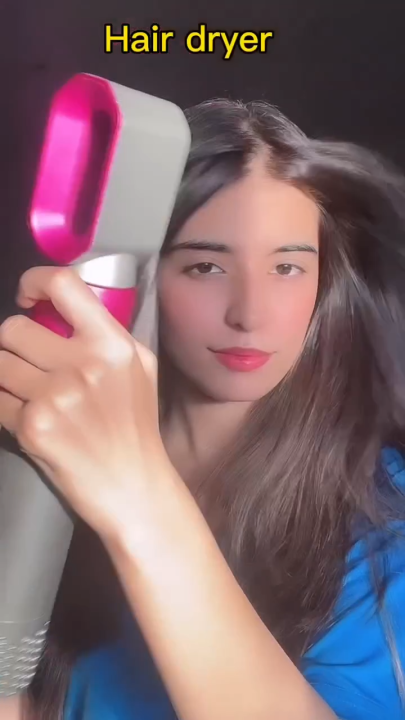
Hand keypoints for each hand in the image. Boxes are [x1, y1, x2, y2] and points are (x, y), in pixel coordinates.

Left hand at [0, 266, 164, 541]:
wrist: (133, 486)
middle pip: (12, 328)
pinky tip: (27, 417)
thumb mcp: (140, 367)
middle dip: (13, 343)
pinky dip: (5, 406)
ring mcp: (55, 397)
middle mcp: (83, 365)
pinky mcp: (33, 427)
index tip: (27, 297)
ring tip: (28, 391)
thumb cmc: (135, 426)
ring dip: (6, 376)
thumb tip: (61, 306)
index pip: (63, 284)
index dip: (34, 281)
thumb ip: (105, 332)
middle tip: (28, 361)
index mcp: (112, 345)